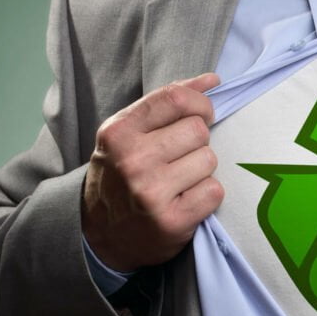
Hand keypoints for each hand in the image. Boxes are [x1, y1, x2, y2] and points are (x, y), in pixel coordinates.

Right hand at [82, 73, 223, 271]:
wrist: (102, 235)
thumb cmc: (121, 176)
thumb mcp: (129, 134)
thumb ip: (166, 104)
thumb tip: (212, 80)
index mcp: (119, 131)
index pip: (175, 98)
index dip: (200, 103)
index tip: (202, 114)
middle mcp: (132, 160)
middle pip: (198, 130)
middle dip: (197, 142)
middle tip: (179, 159)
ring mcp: (151, 192)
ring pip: (209, 160)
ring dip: (202, 170)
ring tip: (180, 182)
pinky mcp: (171, 220)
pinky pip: (214, 191)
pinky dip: (206, 195)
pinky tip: (186, 200)